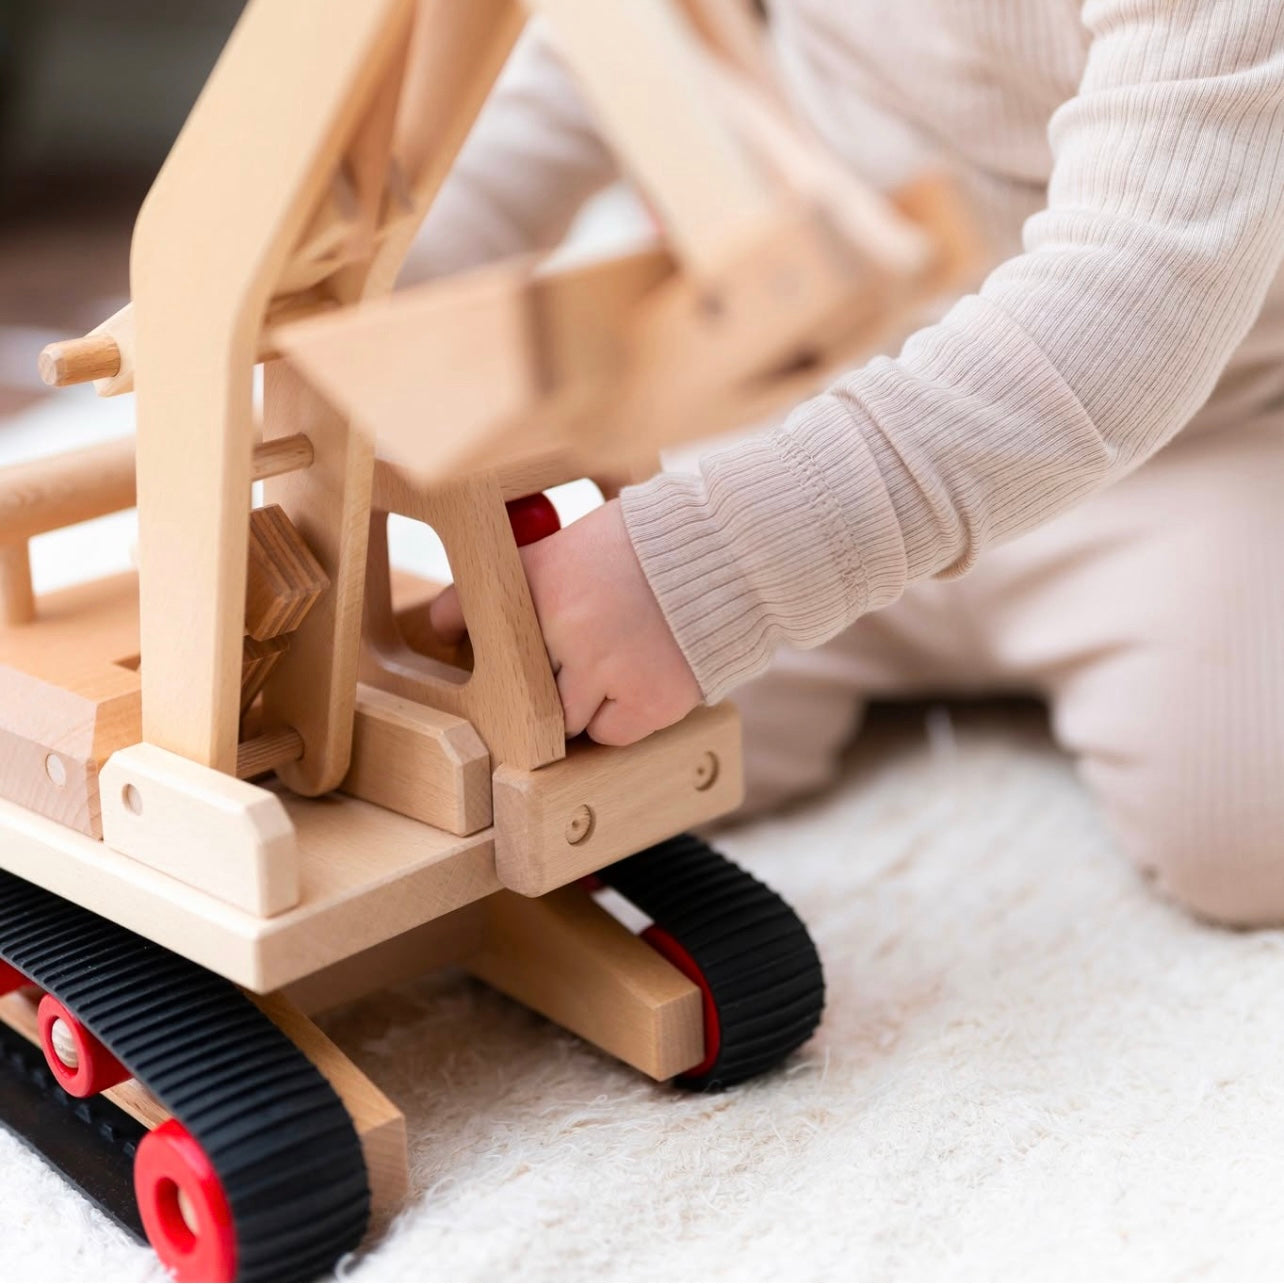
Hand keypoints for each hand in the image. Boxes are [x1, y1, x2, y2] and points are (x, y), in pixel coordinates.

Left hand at [429, 499, 701, 745]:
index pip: (466, 617)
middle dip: (538, 676)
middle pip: (517, 682)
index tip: (467, 646)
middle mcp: (563, 627)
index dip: (470, 635)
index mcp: (539, 579)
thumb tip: (446, 623)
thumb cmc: (647, 545)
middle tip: (568, 657)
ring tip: (610, 665)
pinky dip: (617, 719)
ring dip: (579, 701)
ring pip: (562, 718)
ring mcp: (605, 668)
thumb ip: (516, 579)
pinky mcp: (648, 702)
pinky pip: (608, 734)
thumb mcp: (568, 543)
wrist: (727, 551)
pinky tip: (637, 681)